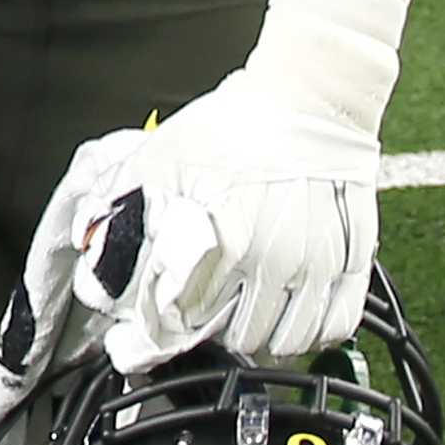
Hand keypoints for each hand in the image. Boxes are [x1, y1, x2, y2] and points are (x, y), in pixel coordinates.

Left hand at [68, 74, 377, 366]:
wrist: (309, 102)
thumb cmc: (235, 126)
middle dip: (210, 328)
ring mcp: (319, 267)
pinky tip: (288, 313)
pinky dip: (310, 331)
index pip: (184, 318)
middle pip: (234, 338)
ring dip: (258, 335)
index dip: (161, 324)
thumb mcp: (159, 159)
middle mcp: (275, 262)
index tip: (152, 327)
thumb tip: (90, 247)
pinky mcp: (354, 263)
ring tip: (241, 310)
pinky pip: (335, 327)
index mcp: (225, 241)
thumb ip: (121, 206)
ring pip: (284, 342)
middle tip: (201, 310)